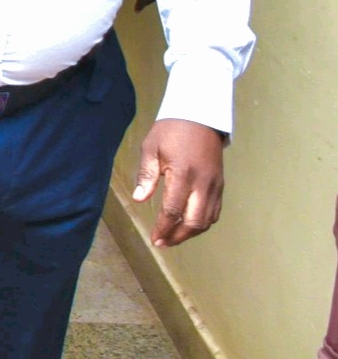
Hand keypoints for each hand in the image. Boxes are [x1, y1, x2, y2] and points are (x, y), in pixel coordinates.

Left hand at [132, 118, 225, 246]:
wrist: (200, 116)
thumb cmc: (170, 130)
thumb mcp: (151, 147)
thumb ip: (146, 174)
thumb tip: (139, 199)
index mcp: (183, 174)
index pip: (173, 210)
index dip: (163, 228)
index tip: (154, 238)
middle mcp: (202, 184)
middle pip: (194, 222)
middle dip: (178, 237)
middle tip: (163, 242)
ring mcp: (215, 186)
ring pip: (207, 220)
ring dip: (190, 233)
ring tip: (173, 237)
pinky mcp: (220, 185)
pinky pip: (215, 212)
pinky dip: (203, 222)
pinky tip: (189, 224)